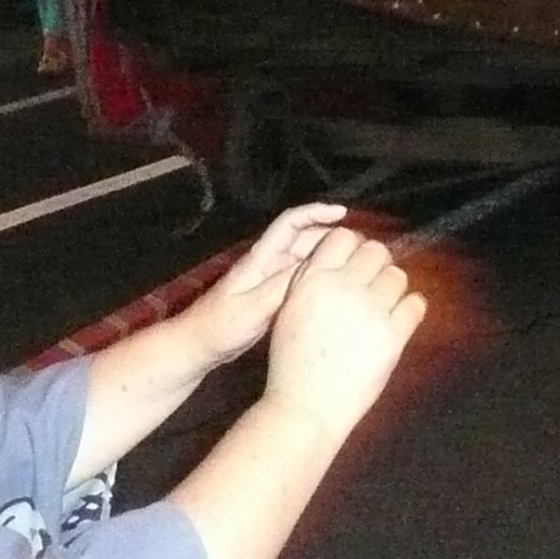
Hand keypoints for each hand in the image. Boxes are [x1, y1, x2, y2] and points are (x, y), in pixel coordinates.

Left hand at [183, 204, 346, 366]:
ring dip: (328, 257)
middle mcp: (268, 263)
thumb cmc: (221, 325)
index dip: (316, 212)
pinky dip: (320, 278)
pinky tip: (336, 290)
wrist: (199, 346)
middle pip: (303, 238)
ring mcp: (270, 279)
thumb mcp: (253, 308)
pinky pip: (301, 279)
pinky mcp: (272, 296)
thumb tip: (316, 268)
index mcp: (261, 258)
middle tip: (361, 246)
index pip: (290, 223)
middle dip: (331, 236)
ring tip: (356, 265)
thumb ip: (281, 288)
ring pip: (305, 259)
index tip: (343, 213)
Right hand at [263, 226, 424, 435]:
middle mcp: (341, 288)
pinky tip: (400, 321)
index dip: (353, 249)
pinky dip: (411, 310)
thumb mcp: (290, 311)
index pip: (344, 237)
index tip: (356, 264)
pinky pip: (415, 305)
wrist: (305, 408)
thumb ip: (312, 281)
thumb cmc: (293, 365)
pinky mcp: (392, 336)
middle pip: (376, 251)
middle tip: (373, 287)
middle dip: (377, 266)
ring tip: (383, 309)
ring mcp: (369, 311)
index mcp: (312, 280)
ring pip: (397, 276)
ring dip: (393, 290)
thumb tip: (341, 260)